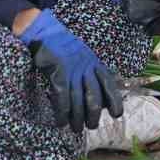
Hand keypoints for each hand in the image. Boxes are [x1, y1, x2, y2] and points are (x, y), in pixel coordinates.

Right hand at [21, 11, 123, 133]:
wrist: (43, 29)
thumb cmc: (62, 45)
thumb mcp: (83, 55)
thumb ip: (91, 72)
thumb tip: (100, 95)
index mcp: (94, 63)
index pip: (109, 84)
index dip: (114, 100)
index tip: (117, 114)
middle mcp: (85, 68)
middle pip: (94, 97)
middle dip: (93, 116)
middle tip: (90, 126)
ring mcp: (71, 70)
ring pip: (78, 101)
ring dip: (77, 119)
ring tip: (75, 129)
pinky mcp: (57, 72)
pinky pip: (62, 97)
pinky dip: (62, 111)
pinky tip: (61, 122)